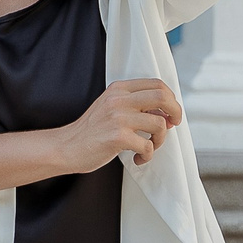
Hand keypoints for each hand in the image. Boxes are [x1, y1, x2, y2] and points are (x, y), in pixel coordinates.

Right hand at [51, 77, 183, 170]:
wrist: (67, 146)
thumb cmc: (92, 131)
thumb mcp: (112, 108)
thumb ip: (136, 106)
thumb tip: (167, 115)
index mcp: (119, 89)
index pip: (157, 84)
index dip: (171, 99)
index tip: (170, 114)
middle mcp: (119, 99)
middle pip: (163, 96)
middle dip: (175, 112)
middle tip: (172, 126)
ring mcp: (118, 117)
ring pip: (159, 123)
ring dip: (160, 140)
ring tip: (148, 147)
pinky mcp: (117, 137)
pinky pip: (148, 146)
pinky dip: (147, 156)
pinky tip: (137, 158)